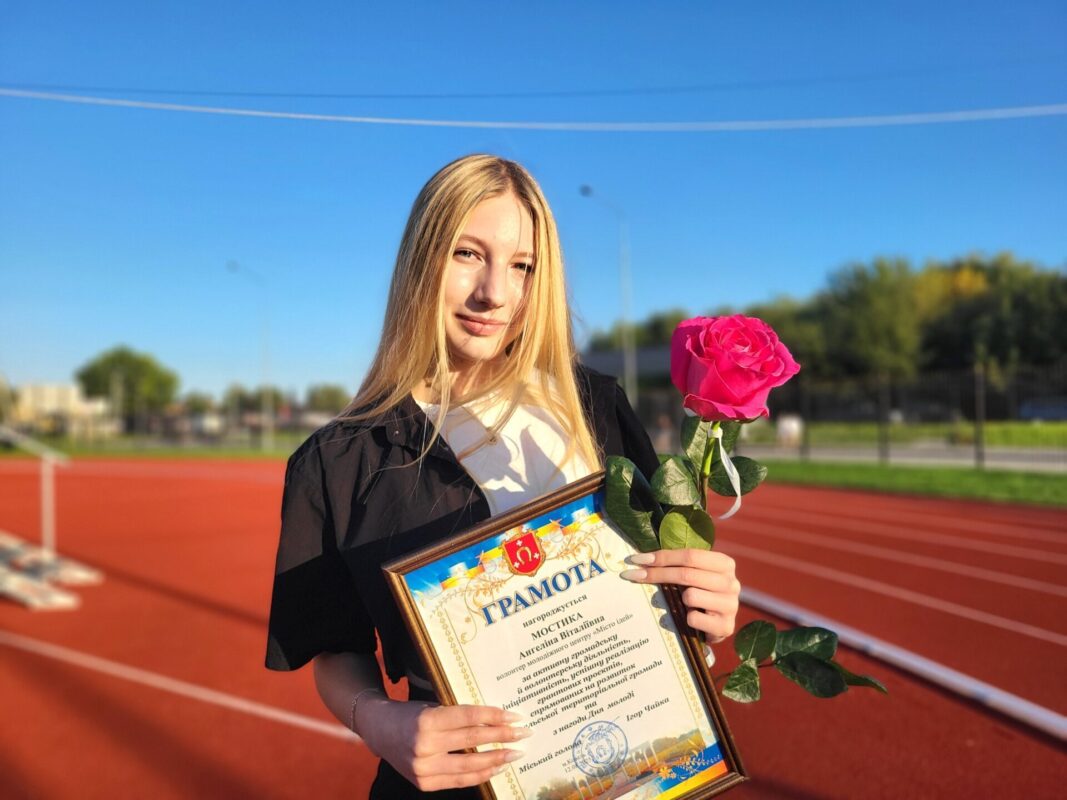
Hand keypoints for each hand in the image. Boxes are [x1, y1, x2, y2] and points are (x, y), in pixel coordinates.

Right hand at [357, 695, 529, 790]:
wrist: (379, 730)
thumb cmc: (412, 713)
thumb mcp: (433, 706)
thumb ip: (459, 715)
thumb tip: (498, 720)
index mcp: (427, 720)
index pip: (469, 718)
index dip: (495, 717)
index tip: (516, 716)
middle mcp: (424, 745)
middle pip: (473, 741)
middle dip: (503, 737)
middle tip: (524, 733)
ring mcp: (423, 768)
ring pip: (469, 766)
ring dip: (497, 759)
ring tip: (515, 753)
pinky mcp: (424, 783)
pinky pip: (459, 781)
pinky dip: (480, 775)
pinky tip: (496, 767)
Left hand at [620, 549, 740, 642]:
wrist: (717, 625)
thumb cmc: (701, 593)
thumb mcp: (695, 574)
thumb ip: (678, 564)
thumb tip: (641, 559)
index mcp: (724, 564)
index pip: (690, 555)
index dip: (662, 557)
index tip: (636, 560)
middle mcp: (731, 582)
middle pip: (686, 574)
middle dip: (656, 574)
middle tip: (634, 576)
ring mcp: (731, 605)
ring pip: (691, 596)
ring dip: (679, 601)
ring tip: (683, 604)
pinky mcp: (726, 627)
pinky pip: (693, 619)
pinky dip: (687, 619)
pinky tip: (690, 619)